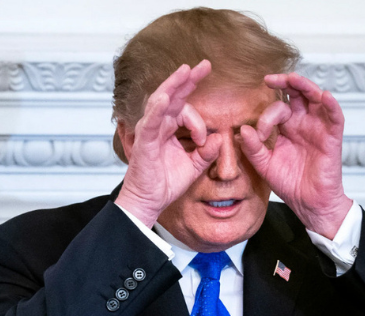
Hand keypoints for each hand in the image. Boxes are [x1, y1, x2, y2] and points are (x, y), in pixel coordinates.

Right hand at [115, 60, 220, 227]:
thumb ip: (207, 151)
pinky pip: (151, 121)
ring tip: (185, 71)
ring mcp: (150, 131)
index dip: (199, 114)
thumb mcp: (194, 165)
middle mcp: (158, 125)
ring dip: (173, 85)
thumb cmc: (164, 183)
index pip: (185, 108)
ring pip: (161, 101)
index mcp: (169, 129)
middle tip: (205, 65)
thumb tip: (219, 139)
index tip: (206, 136)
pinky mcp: (144, 141)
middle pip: (173, 95)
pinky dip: (157, 108)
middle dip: (188, 79)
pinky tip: (165, 98)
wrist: (150, 202)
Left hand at [240, 73, 352, 238]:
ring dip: (305, 86)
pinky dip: (332, 105)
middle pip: (296, 93)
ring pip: (315, 98)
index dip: (265, 117)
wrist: (309, 204)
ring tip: (293, 79)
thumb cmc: (290, 184)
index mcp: (286, 128)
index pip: (276, 109)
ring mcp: (318, 128)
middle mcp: (302, 123)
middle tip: (270, 79)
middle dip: (285, 83)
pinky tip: (324, 96)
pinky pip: (335, 117)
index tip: (258, 135)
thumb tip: (242, 130)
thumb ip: (253, 148)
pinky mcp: (332, 138)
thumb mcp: (265, 165)